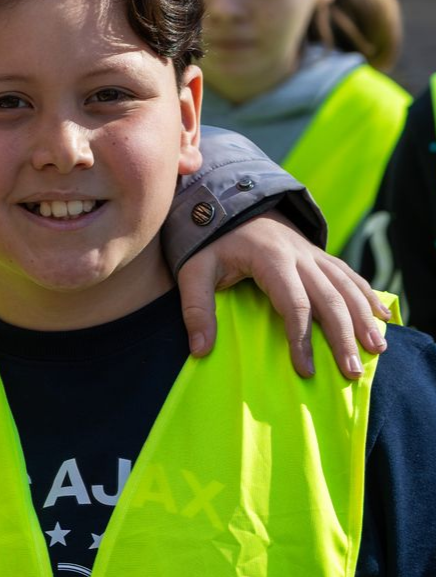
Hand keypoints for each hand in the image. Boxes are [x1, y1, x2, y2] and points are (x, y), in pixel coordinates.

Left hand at [177, 213, 389, 378]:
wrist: (228, 204)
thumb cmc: (208, 243)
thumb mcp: (193, 271)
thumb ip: (196, 309)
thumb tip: (200, 350)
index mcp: (271, 259)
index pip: (294, 304)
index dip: (301, 339)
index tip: (306, 370)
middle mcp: (300, 255)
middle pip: (330, 299)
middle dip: (344, 337)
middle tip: (353, 372)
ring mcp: (314, 254)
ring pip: (347, 287)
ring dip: (364, 319)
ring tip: (377, 349)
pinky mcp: (319, 256)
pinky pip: (349, 276)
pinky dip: (368, 296)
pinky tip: (383, 316)